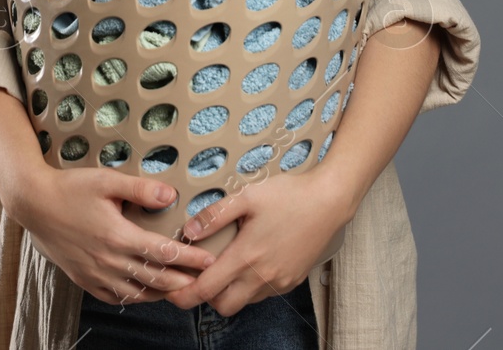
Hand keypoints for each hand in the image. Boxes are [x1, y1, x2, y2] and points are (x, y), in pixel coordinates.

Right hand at [7, 166, 219, 305]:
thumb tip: (172, 196)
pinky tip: (144, 293)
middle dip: (183, 281)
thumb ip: (141, 189)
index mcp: (118, 236)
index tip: (210, 261)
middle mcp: (108, 260)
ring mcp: (95, 273)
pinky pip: (114, 298)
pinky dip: (134, 298)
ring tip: (181, 290)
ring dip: (161, 293)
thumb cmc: (70, 188)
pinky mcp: (83, 279)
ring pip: (136, 293)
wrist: (33, 204)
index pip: (163, 253)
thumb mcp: (107, 180)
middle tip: (205, 282)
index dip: (190, 259)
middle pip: (155, 278)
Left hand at [160, 166, 353, 315]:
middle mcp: (262, 276)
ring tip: (225, 265)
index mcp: (246, 256)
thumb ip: (215, 215)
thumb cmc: (289, 195)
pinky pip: (263, 294)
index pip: (206, 290)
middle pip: (223, 306)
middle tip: (200, 274)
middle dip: (207, 297)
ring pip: (244, 302)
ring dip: (230, 291)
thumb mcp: (247, 196)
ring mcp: (279, 282)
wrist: (330, 202)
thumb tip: (188, 230)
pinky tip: (250, 262)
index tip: (172, 289)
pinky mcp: (292, 281)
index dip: (184, 294)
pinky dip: (250, 286)